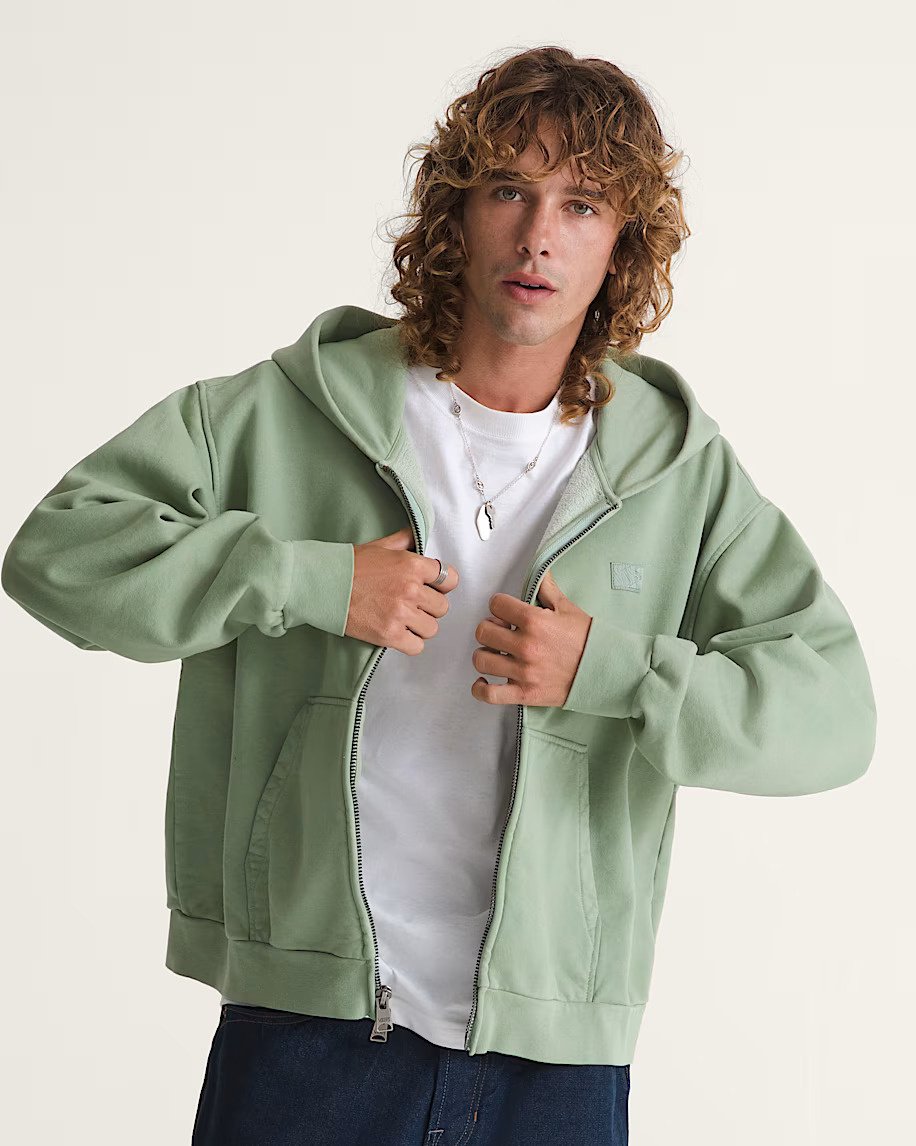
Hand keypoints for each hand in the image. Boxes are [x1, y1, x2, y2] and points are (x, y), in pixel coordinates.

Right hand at [346, 527, 458, 653]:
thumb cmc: (348, 565)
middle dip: (430, 607)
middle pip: (442, 607)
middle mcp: (411, 589)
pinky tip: (399, 634)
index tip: (432, 589)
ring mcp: (401, 613)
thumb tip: (417, 537)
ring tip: (404, 621)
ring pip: (432, 628)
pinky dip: (410, 643)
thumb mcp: (381, 546)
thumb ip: (404, 541)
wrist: (321, 584)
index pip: (449, 580)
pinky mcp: (389, 634)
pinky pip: (417, 646)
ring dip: (420, 627)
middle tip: (413, 606)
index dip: (442, 586)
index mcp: (412, 566)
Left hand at [470, 568, 592, 705]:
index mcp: (535, 621)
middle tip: (502, 631)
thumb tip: (541, 570)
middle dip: (490, 628)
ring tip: (498, 653)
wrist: (607, 671)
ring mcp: (524, 672)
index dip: (500, 606)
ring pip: (481, 659)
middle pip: (483, 631)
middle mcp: (526, 646)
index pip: (496, 604)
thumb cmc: (588, 640)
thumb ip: (547, 589)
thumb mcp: (568, 608)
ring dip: (486, 654)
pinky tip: (485, 679)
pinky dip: (480, 688)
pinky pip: (489, 694)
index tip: (507, 612)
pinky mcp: (525, 694)